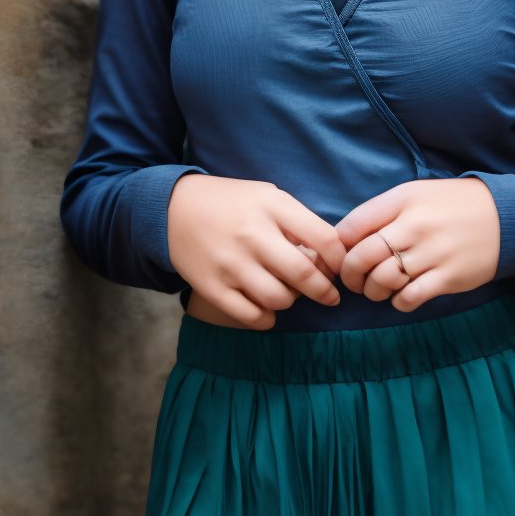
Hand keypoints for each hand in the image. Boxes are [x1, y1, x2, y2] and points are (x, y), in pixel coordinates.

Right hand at [167, 174, 347, 329]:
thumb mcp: (268, 197)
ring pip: (279, 299)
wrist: (174, 209)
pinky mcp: (212, 287)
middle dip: (325, 291)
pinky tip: (268, 308)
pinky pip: (252, 317)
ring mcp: (230, 263)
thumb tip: (331, 258)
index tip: (340, 269)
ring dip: (292, 301)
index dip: (340, 259)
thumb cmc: (233, 204)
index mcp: (272, 206)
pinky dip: (267, 318)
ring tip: (289, 293)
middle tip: (330, 296)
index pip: (323, 237)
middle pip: (304, 274)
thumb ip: (299, 222)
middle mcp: (252, 234)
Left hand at [333, 177, 499, 311]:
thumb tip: (347, 239)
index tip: (344, 256)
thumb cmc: (453, 206)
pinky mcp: (448, 277)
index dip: (340, 247)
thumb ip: (383, 211)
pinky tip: (401, 297)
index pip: (351, 228)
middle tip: (355, 281)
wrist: (506, 217)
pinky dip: (398, 302)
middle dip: (350, 275)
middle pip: (362, 257)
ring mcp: (431, 252)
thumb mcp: (416, 194)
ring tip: (377, 290)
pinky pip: (409, 298)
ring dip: (373, 291)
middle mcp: (414, 225)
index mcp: (402, 200)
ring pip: (382, 281)